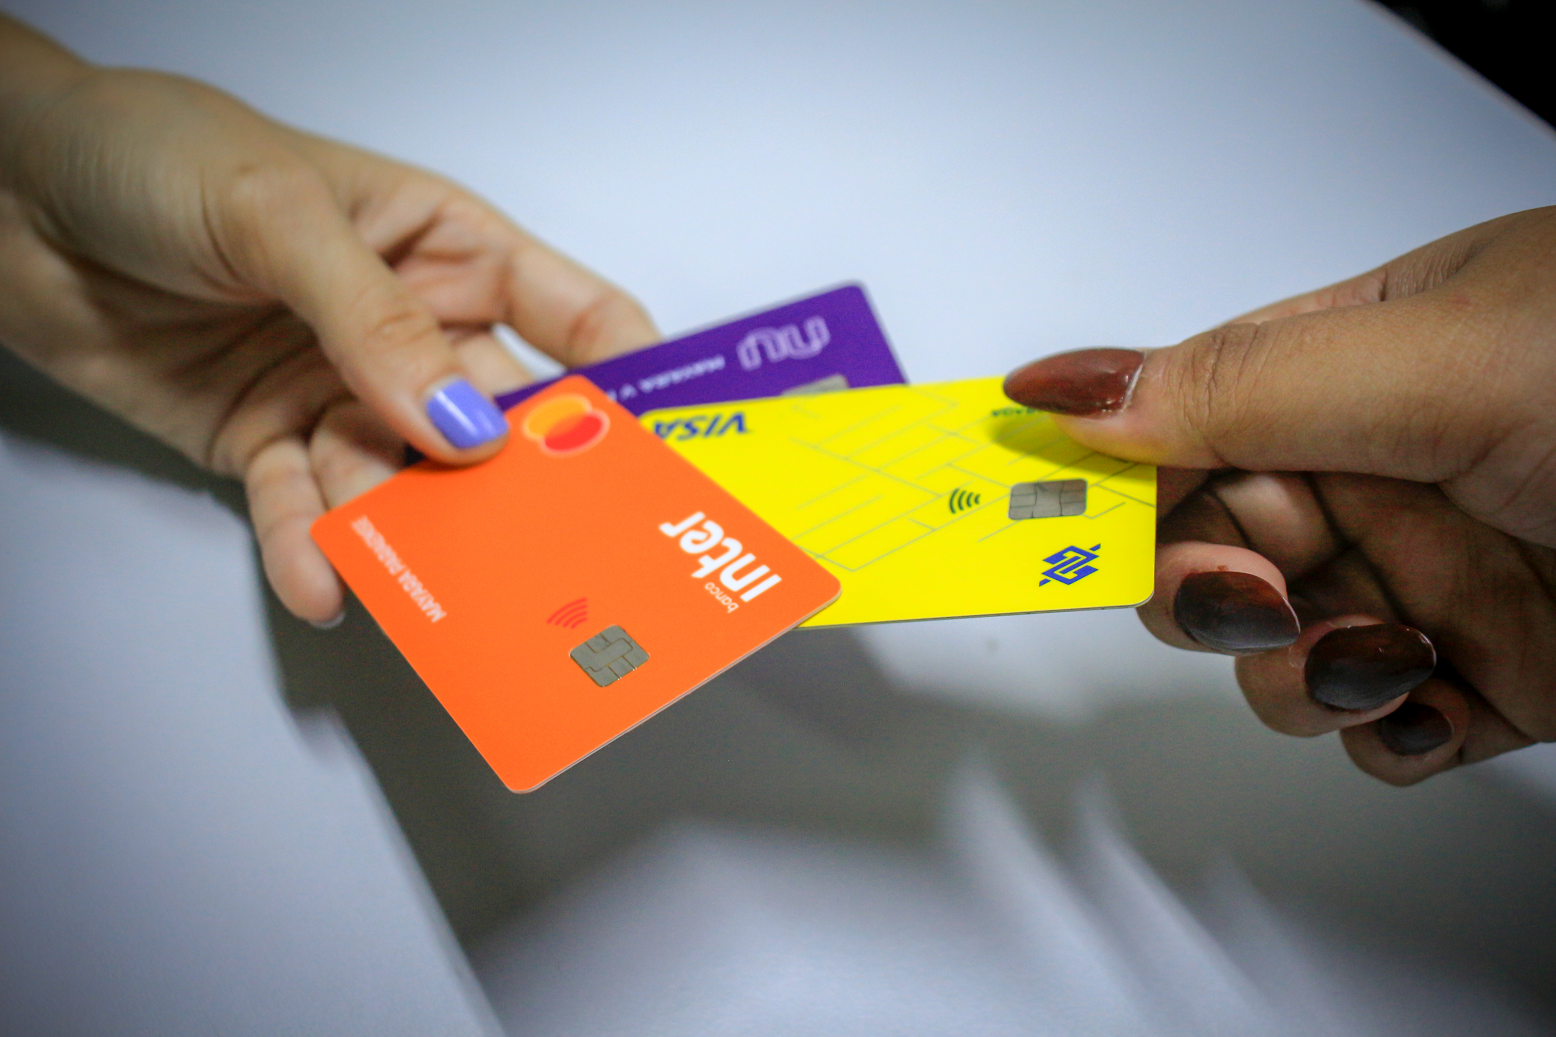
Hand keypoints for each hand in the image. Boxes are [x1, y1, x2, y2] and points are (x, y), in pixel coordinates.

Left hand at [0, 17, 656, 622]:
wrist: (3, 193)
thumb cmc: (154, 155)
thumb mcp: (279, 212)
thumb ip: (372, 320)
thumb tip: (462, 423)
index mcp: (444, 247)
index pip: (571, 317)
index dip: (625, 380)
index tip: (660, 451)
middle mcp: (409, 330)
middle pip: (495, 424)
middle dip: (521, 487)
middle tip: (559, 553)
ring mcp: (341, 392)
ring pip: (402, 481)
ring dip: (404, 530)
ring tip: (415, 582)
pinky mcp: (267, 443)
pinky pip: (305, 510)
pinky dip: (314, 550)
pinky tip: (326, 584)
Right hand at [1004, 207, 1555, 783]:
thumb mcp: (1442, 359)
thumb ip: (1240, 384)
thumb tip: (1063, 391)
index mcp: (1352, 364)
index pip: (1174, 427)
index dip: (1100, 481)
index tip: (1029, 530)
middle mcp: (1380, 469)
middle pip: (1205, 556)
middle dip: (1211, 595)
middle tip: (1261, 595)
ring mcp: (1431, 575)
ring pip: (1275, 658)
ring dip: (1304, 675)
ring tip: (1384, 651)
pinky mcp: (1482, 675)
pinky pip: (1372, 728)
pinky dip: (1384, 734)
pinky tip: (1433, 702)